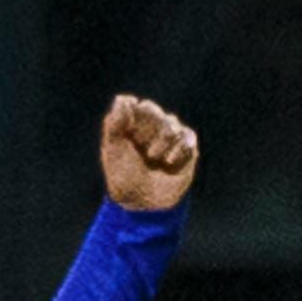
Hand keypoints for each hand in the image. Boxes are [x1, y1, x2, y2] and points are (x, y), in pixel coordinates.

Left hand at [98, 94, 198, 211]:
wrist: (145, 202)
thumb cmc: (124, 177)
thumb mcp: (114, 150)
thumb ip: (115, 123)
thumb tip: (123, 98)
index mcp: (129, 126)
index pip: (134, 106)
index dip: (133, 118)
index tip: (129, 134)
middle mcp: (149, 127)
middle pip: (152, 110)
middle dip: (146, 130)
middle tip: (141, 150)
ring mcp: (169, 136)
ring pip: (170, 123)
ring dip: (161, 143)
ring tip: (154, 160)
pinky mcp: (186, 147)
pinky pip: (186, 136)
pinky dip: (177, 150)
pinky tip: (169, 162)